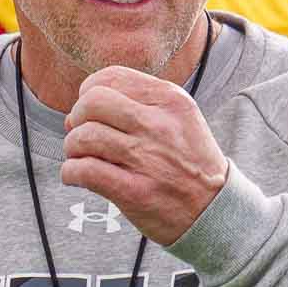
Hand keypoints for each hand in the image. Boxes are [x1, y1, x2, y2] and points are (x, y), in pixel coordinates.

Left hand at [63, 66, 228, 245]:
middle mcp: (159, 125)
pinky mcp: (134, 191)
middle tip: (81, 134)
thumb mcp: (180, 118)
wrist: (217, 209)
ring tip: (80, 157)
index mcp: (171, 100)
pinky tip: (77, 177)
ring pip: (83, 137)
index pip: (111, 77)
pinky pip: (84, 171)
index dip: (89, 92)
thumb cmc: (190, 162)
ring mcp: (146, 158)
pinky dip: (70, 173)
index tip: (90, 111)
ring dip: (72, 148)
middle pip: (92, 102)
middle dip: (77, 117)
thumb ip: (139, 104)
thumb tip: (78, 110)